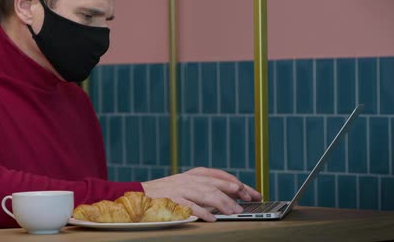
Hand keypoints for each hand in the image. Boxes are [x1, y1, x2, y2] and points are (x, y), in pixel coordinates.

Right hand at [141, 167, 261, 221]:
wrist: (140, 194)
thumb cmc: (167, 192)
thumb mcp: (188, 184)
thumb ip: (207, 187)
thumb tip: (232, 195)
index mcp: (195, 174)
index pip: (221, 176)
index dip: (238, 184)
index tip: (253, 193)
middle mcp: (190, 179)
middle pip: (217, 183)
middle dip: (235, 192)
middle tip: (248, 201)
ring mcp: (181, 189)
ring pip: (206, 193)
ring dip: (223, 202)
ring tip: (234, 211)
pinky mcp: (173, 200)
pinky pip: (190, 206)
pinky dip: (202, 212)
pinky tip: (212, 219)